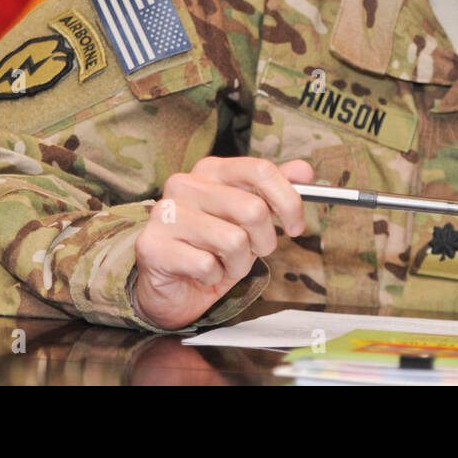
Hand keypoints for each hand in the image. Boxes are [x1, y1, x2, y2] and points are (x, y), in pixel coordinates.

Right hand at [133, 156, 313, 330]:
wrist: (171, 287)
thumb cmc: (212, 248)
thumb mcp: (249, 218)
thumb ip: (274, 190)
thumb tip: (303, 171)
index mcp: (211, 170)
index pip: (260, 169)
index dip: (288, 199)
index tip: (297, 226)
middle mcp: (185, 184)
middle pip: (253, 209)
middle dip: (263, 241)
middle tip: (253, 252)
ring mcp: (166, 214)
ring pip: (234, 241)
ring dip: (239, 264)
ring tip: (223, 264)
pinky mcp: (153, 245)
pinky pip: (207, 266)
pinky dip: (214, 278)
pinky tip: (201, 274)